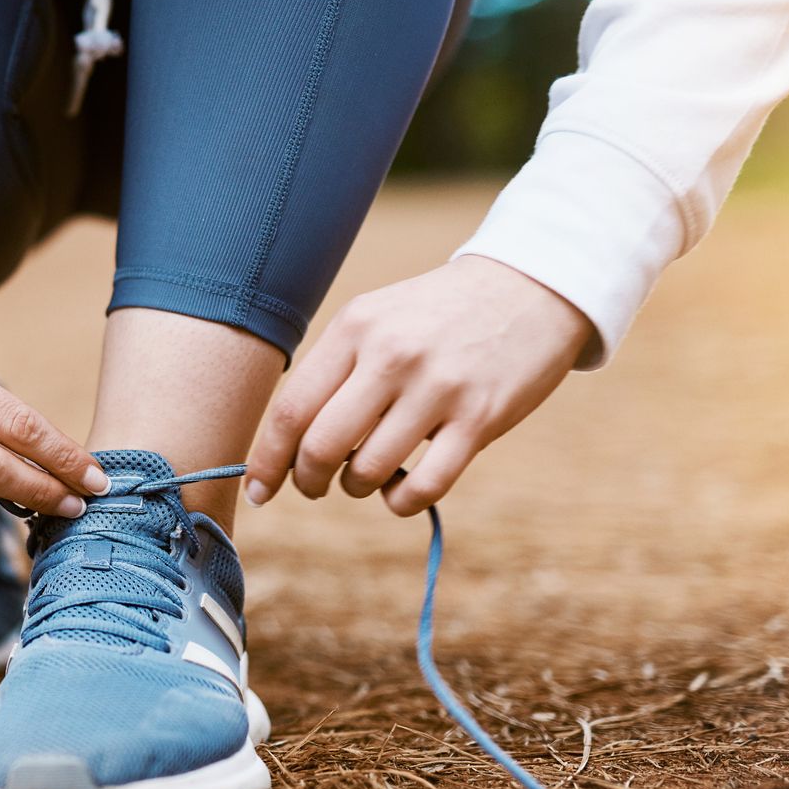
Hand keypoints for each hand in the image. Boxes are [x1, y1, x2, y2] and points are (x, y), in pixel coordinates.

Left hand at [246, 256, 594, 516]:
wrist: (530, 287)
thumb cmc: (437, 315)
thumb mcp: (376, 319)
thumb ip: (333, 371)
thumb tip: (285, 443)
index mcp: (355, 328)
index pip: (291, 409)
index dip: (267, 460)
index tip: (258, 489)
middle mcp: (391, 356)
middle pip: (321, 446)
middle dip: (307, 481)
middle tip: (314, 487)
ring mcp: (438, 388)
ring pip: (368, 471)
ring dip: (357, 488)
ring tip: (365, 476)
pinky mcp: (480, 418)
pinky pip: (424, 486)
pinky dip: (402, 502)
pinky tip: (402, 488)